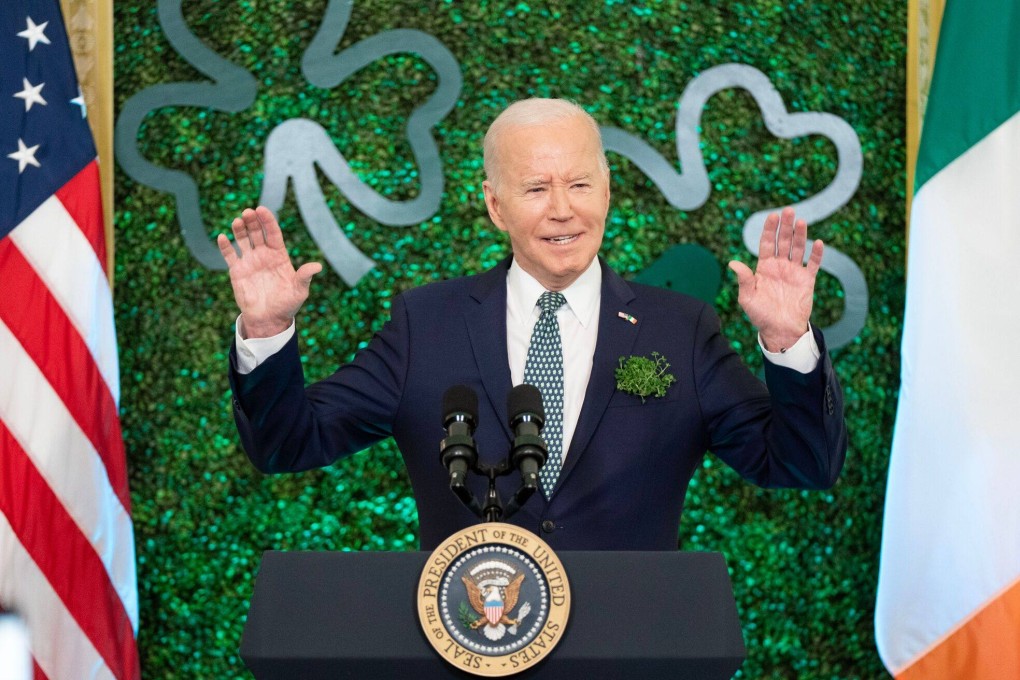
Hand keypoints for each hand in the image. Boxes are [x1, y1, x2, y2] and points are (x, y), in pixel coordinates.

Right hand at [217, 206, 321, 337]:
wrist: (269, 319)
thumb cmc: (287, 304)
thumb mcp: (299, 291)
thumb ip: (305, 276)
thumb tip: (318, 266)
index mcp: (279, 255)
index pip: (273, 233)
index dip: (268, 221)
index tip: (262, 209)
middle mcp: (264, 255)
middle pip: (257, 233)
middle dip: (252, 221)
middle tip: (248, 212)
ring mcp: (250, 261)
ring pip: (243, 240)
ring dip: (239, 229)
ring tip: (237, 221)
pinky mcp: (237, 271)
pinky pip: (230, 255)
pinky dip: (225, 246)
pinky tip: (222, 237)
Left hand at [727, 207, 822, 350]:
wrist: (780, 331)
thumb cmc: (760, 315)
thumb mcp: (748, 298)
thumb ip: (744, 279)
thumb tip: (732, 263)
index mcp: (764, 267)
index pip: (767, 243)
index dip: (769, 229)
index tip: (772, 215)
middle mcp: (779, 266)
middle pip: (783, 241)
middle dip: (785, 226)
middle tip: (788, 210)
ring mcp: (794, 272)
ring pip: (798, 248)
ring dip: (800, 235)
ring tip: (801, 222)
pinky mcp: (807, 280)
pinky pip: (813, 264)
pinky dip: (816, 254)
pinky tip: (818, 243)